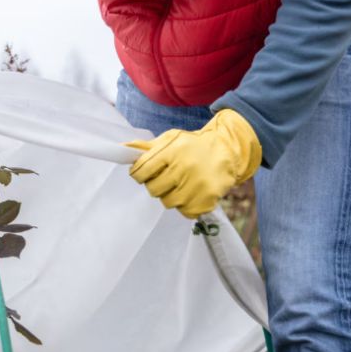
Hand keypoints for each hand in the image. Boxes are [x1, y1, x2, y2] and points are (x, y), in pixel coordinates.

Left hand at [126, 109, 261, 218]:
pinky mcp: (207, 199)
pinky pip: (185, 212)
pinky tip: (192, 192)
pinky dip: (186, 205)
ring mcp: (197, 185)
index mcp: (172, 151)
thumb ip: (147, 147)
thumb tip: (123, 148)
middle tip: (166, 178)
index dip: (139, 174)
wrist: (227, 149)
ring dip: (171, 195)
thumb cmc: (192, 146)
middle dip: (156, 184)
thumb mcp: (171, 139)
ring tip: (181, 184)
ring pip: (168, 202)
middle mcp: (185, 167)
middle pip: (153, 189)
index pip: (141, 171)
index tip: (144, 173)